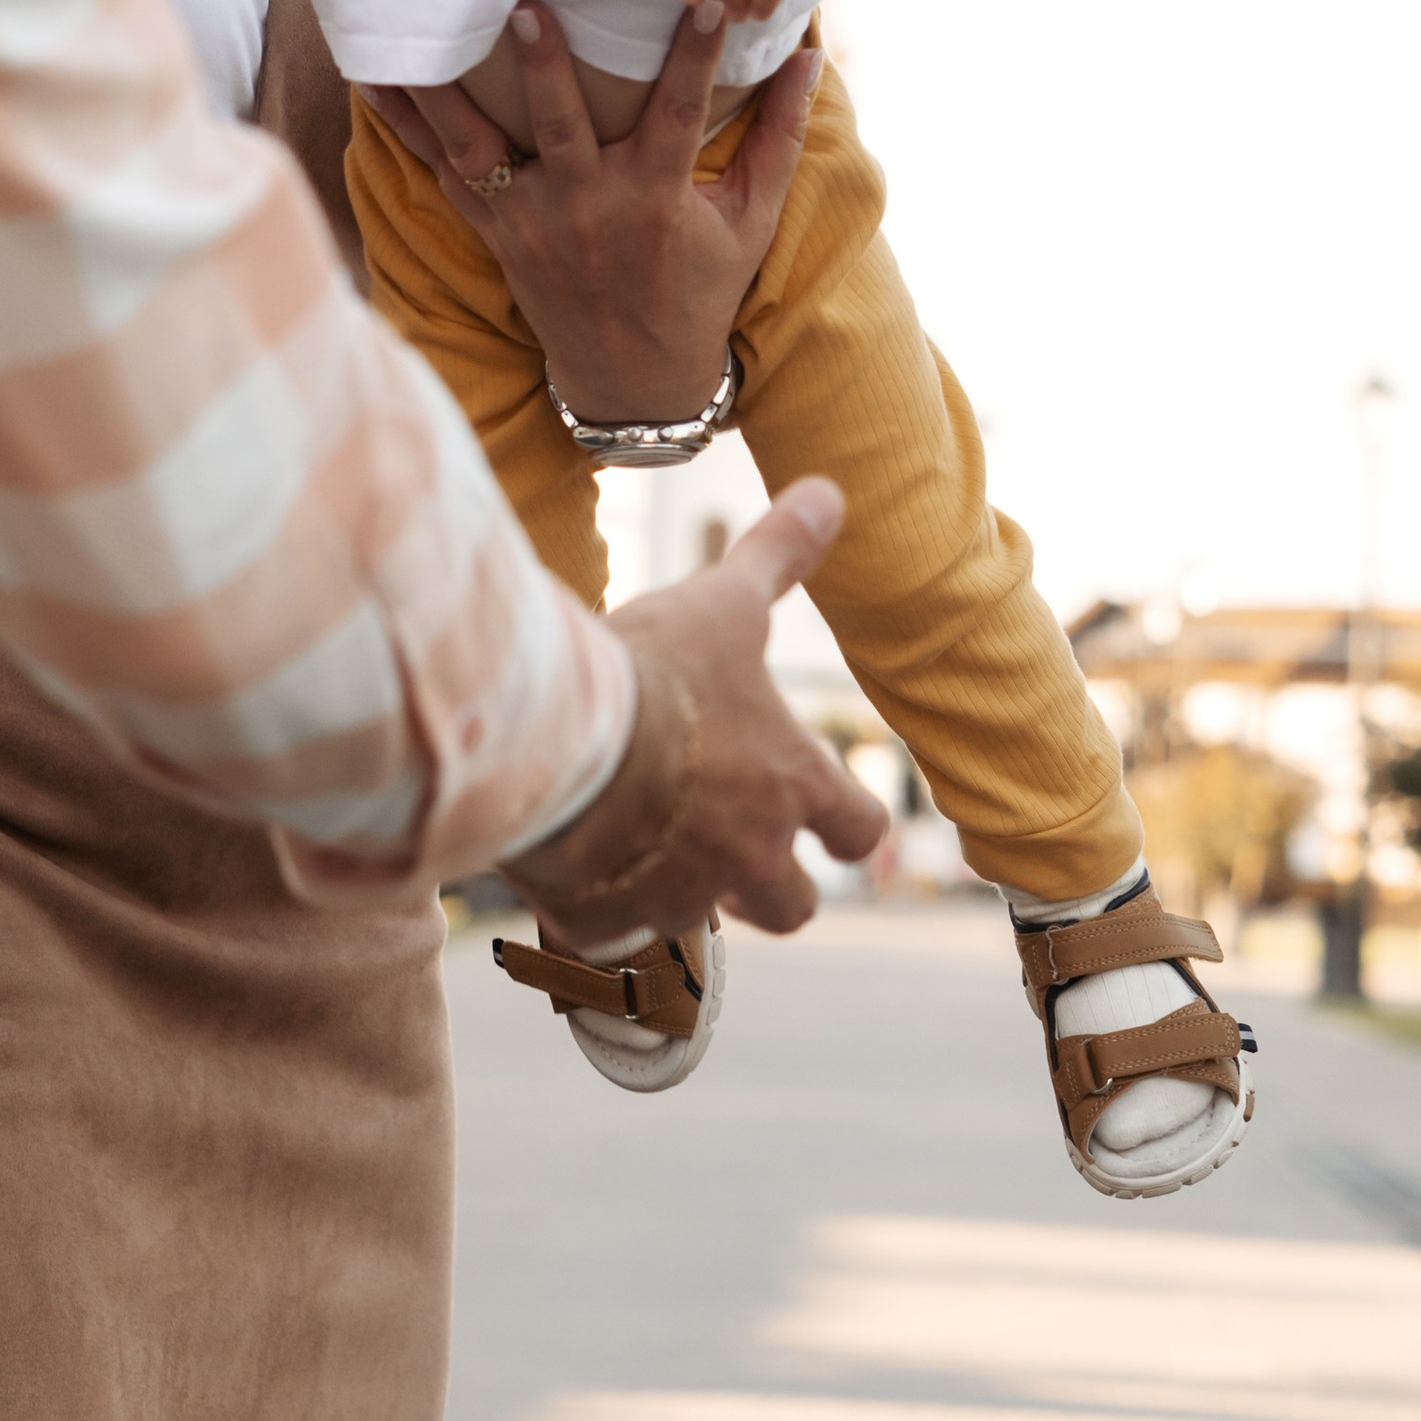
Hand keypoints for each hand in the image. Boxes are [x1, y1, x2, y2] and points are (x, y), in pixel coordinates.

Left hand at [364, 0, 816, 428]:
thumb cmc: (699, 288)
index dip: (696, 54)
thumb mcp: (750, 220)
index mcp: (656, 196)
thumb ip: (777, 140)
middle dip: (543, 67)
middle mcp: (589, 205)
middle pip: (560, 125)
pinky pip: (442, 172)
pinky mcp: (496, 231)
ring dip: (448, 91)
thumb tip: (809, 61)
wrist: (634, 375)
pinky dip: (406, 129)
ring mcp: (533, 221)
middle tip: (526, 7)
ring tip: (417, 36)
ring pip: (480, 146)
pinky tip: (373, 78)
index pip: (681, 109)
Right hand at [606, 480, 888, 934]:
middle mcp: (751, 856)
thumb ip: (778, 554)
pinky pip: (610, 931)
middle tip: (725, 840)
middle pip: (794, 909)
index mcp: (792, 786)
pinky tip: (568, 861)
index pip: (860, 831)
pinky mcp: (610, 921)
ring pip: (700, 920)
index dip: (847, 827)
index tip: (826, 816)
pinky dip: (596, 907)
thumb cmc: (655, 671)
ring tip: (637, 842)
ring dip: (680, 891)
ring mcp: (682, 897)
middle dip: (771, 885)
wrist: (561, 736)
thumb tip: (831, 489)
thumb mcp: (723, 602)